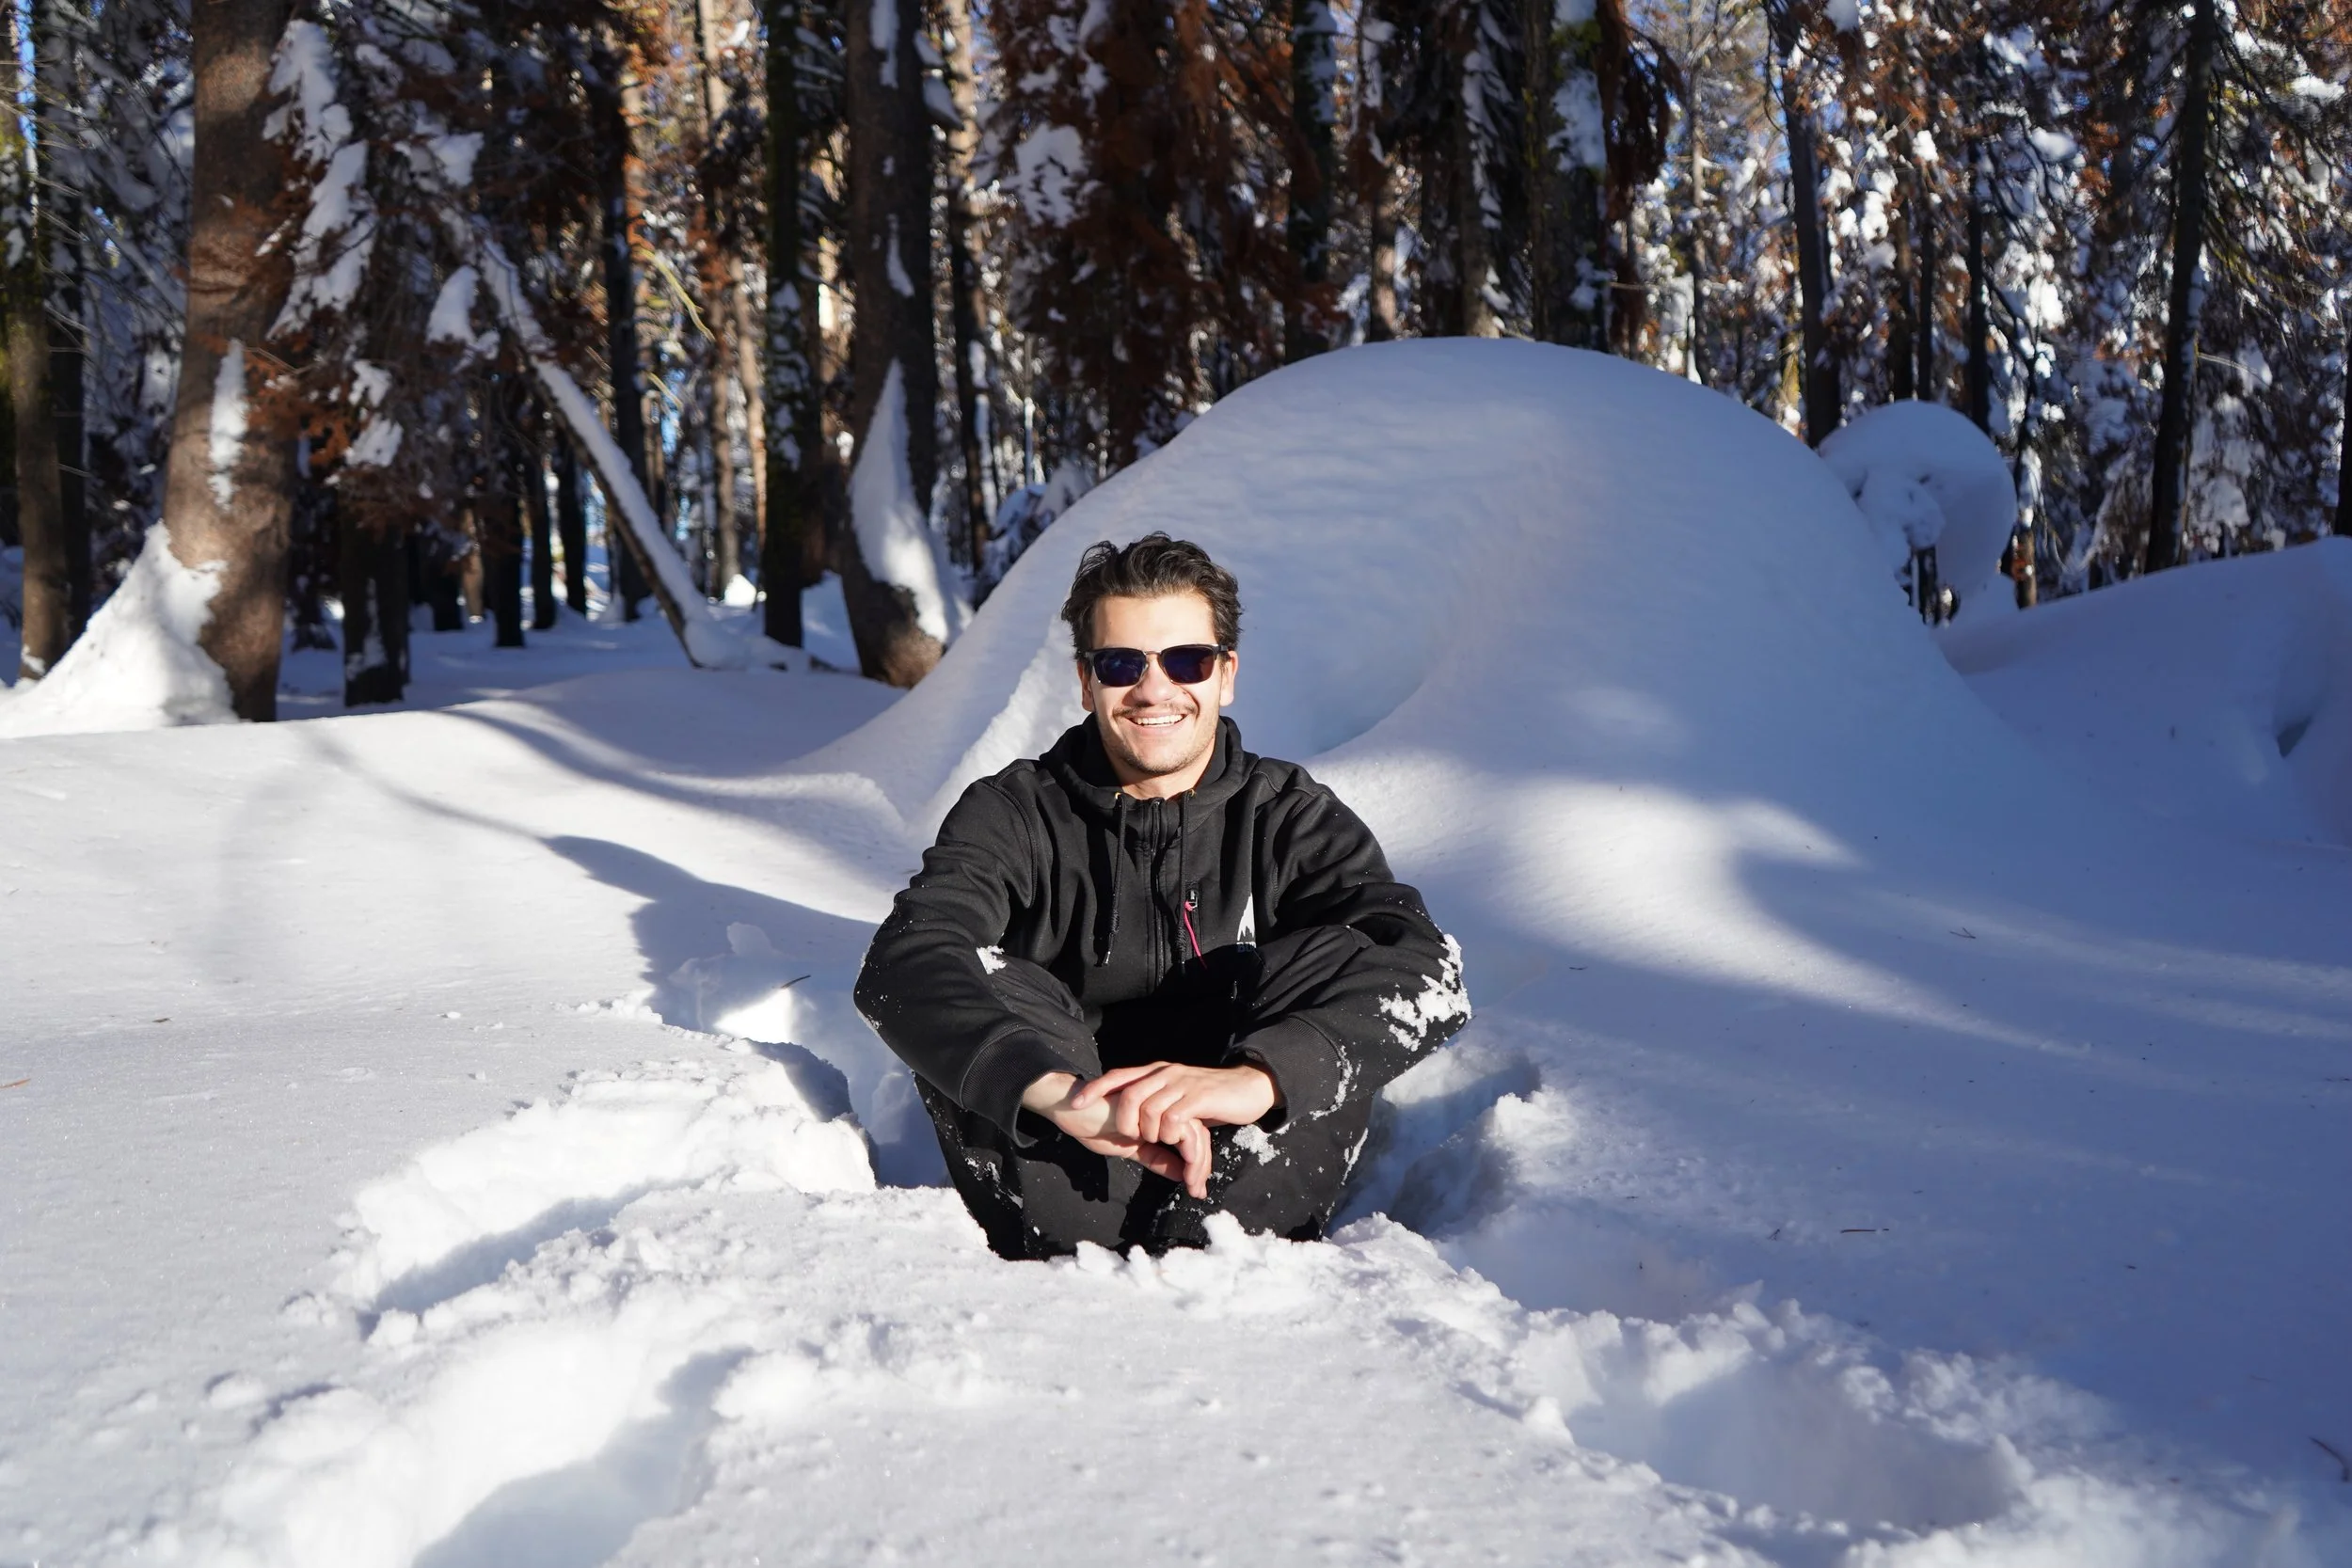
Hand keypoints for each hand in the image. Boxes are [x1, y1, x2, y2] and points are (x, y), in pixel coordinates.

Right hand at [1021, 1072, 1213, 1196]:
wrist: (1073, 1110)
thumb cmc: (1096, 1125)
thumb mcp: (1132, 1149)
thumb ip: (1157, 1158)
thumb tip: (1182, 1175)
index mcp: (1162, 1117)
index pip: (1192, 1137)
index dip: (1198, 1163)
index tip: (1196, 1189)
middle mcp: (1165, 1108)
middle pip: (1198, 1135)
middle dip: (1202, 1166)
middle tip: (1198, 1192)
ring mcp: (1161, 1105)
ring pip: (1193, 1132)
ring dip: (1197, 1162)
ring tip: (1192, 1185)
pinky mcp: (1154, 1106)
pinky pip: (1180, 1129)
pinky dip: (1186, 1150)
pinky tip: (1184, 1169)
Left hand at [1071, 1062, 1280, 1165]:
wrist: (1247, 1087)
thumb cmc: (1211, 1097)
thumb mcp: (1178, 1100)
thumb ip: (1157, 1108)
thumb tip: (1133, 1125)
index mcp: (1157, 1072)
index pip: (1119, 1076)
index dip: (1096, 1088)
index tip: (1075, 1103)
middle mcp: (1165, 1073)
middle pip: (1129, 1097)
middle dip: (1126, 1124)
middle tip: (1136, 1141)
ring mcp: (1182, 1083)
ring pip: (1149, 1111)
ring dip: (1152, 1134)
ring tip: (1164, 1142)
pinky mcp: (1199, 1097)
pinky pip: (1172, 1119)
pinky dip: (1170, 1134)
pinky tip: (1178, 1141)